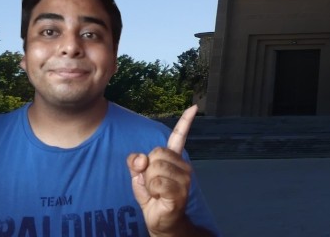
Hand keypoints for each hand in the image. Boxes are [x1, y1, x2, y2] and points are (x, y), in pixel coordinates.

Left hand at [128, 105, 198, 236]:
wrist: (161, 221)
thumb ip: (136, 163)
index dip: (185, 122)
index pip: (179, 137)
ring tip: (155, 191)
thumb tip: (140, 158)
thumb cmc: (152, 197)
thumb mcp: (138, 177)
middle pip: (156, 153)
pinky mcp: (180, 192)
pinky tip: (158, 197)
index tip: (193, 108)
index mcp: (174, 159)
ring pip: (155, 168)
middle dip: (146, 169)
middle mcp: (183, 166)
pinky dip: (151, 190)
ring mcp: (184, 179)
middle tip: (152, 183)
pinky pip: (157, 182)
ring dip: (148, 182)